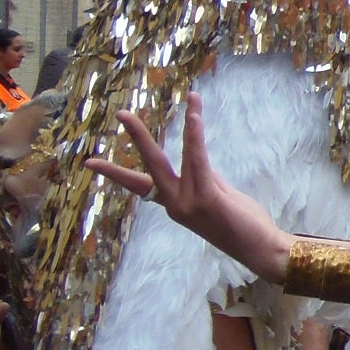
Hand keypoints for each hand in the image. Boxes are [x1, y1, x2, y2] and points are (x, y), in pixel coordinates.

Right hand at [86, 94, 290, 279]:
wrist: (260, 250)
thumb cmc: (241, 224)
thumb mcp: (216, 197)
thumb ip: (202, 177)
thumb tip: (193, 153)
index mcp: (174, 205)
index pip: (140, 185)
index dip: (115, 172)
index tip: (89, 162)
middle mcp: (175, 205)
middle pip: (150, 165)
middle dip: (136, 138)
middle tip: (120, 114)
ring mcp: (188, 203)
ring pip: (180, 157)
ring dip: (187, 125)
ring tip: (189, 99)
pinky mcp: (206, 199)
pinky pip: (198, 161)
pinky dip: (195, 138)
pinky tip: (193, 117)